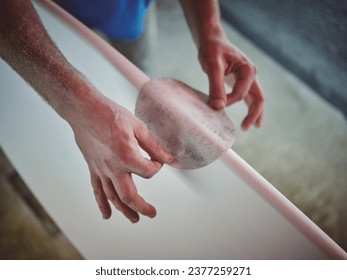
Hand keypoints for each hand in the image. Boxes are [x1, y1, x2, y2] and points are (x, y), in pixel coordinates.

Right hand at [70, 96, 172, 222]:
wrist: (84, 110)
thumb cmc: (110, 115)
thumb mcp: (138, 126)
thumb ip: (154, 146)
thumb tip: (168, 158)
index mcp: (127, 156)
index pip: (149, 172)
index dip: (157, 167)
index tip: (158, 162)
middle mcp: (114, 167)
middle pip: (129, 196)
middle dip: (142, 207)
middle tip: (152, 213)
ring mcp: (101, 170)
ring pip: (113, 197)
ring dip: (124, 210)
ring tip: (134, 219)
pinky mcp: (93, 168)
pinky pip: (97, 190)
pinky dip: (102, 204)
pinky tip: (107, 215)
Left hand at [198, 35, 263, 130]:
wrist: (211, 40)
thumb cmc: (212, 50)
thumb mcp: (212, 66)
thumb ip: (215, 86)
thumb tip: (218, 107)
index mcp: (248, 70)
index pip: (241, 93)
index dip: (228, 101)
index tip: (214, 104)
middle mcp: (251, 74)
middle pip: (258, 98)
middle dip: (253, 114)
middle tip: (245, 128)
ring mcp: (248, 78)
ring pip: (256, 99)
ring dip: (254, 113)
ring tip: (251, 127)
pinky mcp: (241, 81)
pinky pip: (249, 97)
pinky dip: (250, 107)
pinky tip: (250, 118)